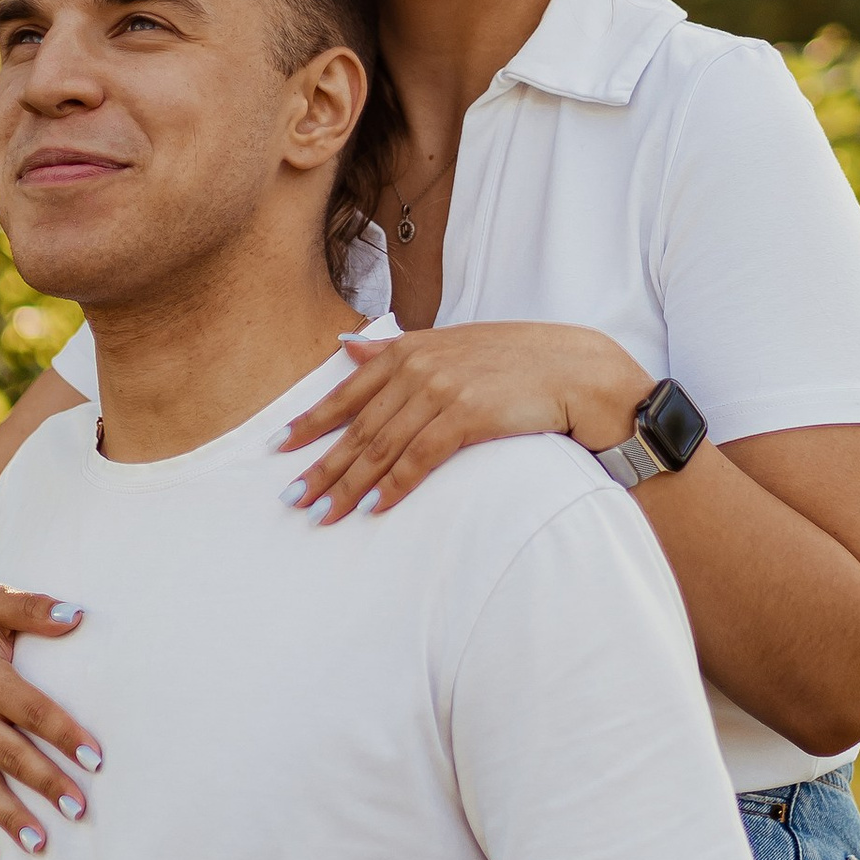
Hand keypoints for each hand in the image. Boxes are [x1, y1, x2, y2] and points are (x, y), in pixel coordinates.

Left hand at [280, 323, 651, 523]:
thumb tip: (345, 345)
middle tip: (292, 500)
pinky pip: (419, 459)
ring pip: (382, 447)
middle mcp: (420, 366)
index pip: (348, 391)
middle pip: (359, 426)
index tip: (279, 448)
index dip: (311, 422)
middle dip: (323, 466)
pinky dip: (394, 486)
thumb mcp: (454, 344)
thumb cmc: (520, 361)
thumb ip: (398, 347)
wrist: (579, 370)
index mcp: (411, 349)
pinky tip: (374, 509)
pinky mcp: (466, 414)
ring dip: (350, 486)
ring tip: (323, 515)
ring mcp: (442, 389)